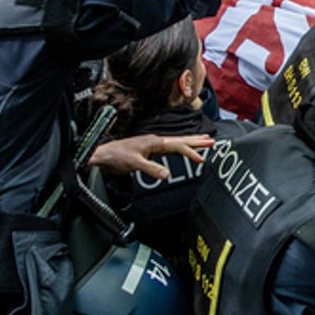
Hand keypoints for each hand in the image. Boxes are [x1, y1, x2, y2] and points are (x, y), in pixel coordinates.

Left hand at [88, 133, 215, 179]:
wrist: (102, 156)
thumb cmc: (115, 157)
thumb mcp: (135, 165)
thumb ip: (152, 169)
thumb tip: (167, 174)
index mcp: (154, 142)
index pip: (178, 146)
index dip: (191, 152)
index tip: (201, 160)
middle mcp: (154, 141)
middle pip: (180, 140)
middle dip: (197, 141)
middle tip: (212, 141)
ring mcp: (152, 145)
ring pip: (176, 142)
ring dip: (190, 142)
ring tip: (203, 140)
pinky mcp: (149, 150)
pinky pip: (169, 147)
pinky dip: (179, 147)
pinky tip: (182, 149)